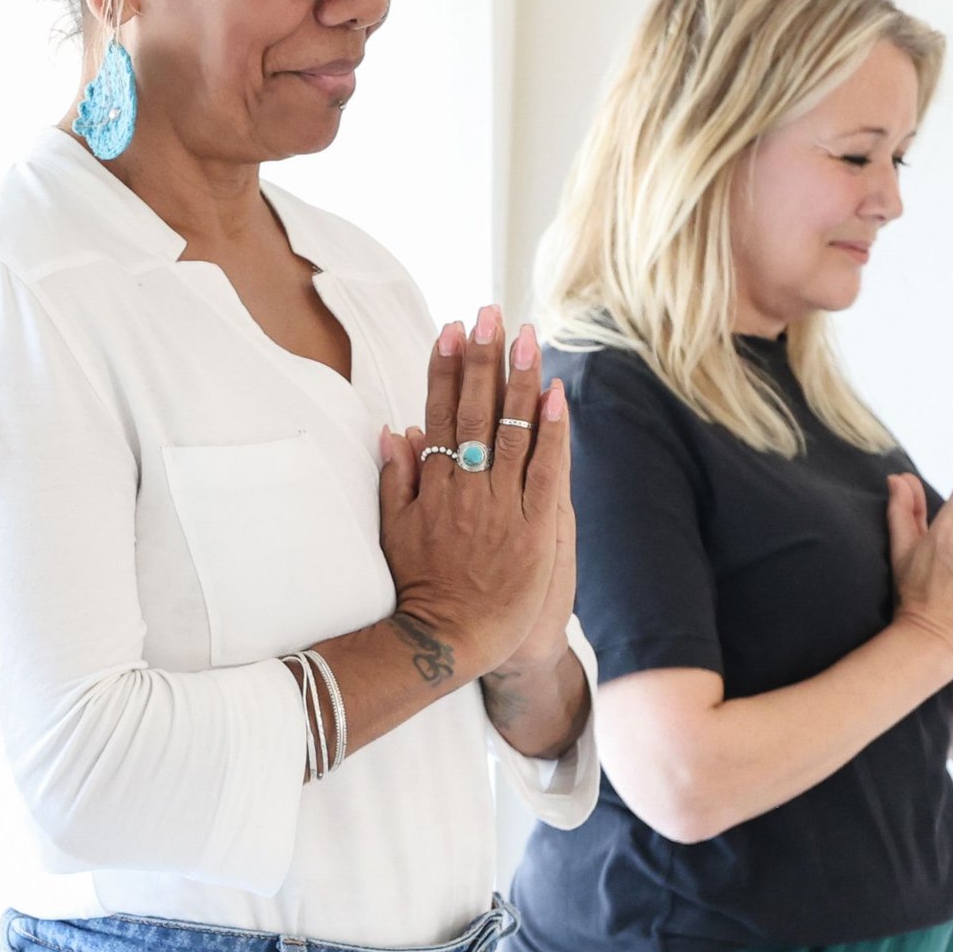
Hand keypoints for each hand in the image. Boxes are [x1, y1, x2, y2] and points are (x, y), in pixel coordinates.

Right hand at [375, 305, 570, 681]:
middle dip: (483, 359)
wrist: (449, 637)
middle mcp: (466, 486)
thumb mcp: (394, 532)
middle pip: (474, 410)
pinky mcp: (534, 526)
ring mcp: (500, 504)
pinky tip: (558, 394)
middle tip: (489, 313)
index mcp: (433, 484)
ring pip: (512, 430)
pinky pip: (546, 469)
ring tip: (527, 336)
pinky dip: (553, 430)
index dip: (444, 368)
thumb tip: (395, 432)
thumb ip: (397, 480)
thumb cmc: (421, 588)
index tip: (451, 329)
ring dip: (521, 379)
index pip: (439, 413)